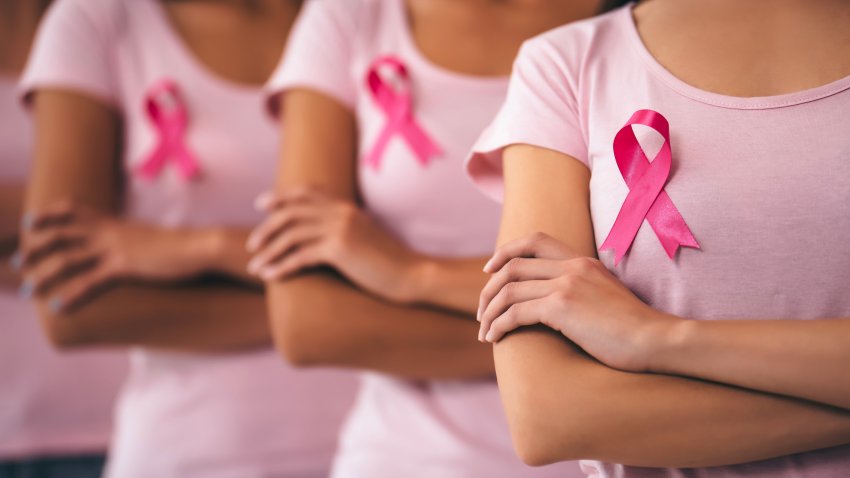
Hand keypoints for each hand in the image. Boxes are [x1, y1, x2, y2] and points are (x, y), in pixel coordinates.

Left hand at [18, 201, 215, 310]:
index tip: (30, 224)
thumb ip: (129, 240)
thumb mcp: (147, 238)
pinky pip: (90, 282)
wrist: (198, 247)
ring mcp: (115, 248)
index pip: (72, 210)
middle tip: (19, 264)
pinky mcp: (125, 267)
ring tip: (29, 292)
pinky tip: (59, 307)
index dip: (48, 215)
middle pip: (60, 234)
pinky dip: (72, 295)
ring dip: (43, 276)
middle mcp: (109, 231)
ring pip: (67, 260)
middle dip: (35, 249)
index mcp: (114, 222)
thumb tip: (122, 248)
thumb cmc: (178, 246)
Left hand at [246, 188, 424, 302]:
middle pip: (292, 212)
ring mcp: (340, 229)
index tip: (262, 205)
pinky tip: (269, 277)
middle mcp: (341, 213)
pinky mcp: (340, 249)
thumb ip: (345, 229)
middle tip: (252, 244)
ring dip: (268, 251)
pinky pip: (300, 256)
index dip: (281, 197)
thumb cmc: (390, 263)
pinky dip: (280, 266)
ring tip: (254, 266)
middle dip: (267, 227)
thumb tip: (324, 237)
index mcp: (347, 207)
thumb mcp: (366, 238)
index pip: (307, 193)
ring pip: (291, 235)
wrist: (412, 274)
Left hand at [477, 232, 678, 372]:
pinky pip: (515, 312)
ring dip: (489, 311)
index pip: (534, 240)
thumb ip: (583, 289)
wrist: (657, 340)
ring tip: (484, 332)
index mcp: (583, 261)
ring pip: (508, 290)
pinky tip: (494, 339)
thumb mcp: (607, 296)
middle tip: (481, 311)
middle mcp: (572, 266)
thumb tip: (557, 302)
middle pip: (512, 265)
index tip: (490, 271)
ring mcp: (566, 284)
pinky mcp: (562, 307)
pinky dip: (499, 325)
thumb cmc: (635, 329)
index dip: (505, 252)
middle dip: (489, 289)